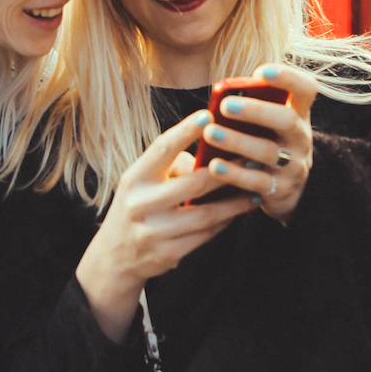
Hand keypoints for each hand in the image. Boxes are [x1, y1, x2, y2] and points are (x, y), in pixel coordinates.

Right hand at [75, 111, 258, 340]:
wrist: (114, 257)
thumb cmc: (137, 207)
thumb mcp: (141, 183)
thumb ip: (170, 166)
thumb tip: (212, 153)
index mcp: (134, 178)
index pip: (161, 150)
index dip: (185, 131)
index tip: (209, 115)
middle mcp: (140, 204)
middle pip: (193, 184)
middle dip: (227, 171)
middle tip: (253, 159)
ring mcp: (153, 232)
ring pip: (206, 214)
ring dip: (235, 202)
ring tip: (256, 188)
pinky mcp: (167, 254)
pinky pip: (205, 235)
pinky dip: (225, 222)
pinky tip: (239, 211)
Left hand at [196, 64, 316, 224]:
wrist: (286, 190)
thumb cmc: (267, 142)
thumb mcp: (268, 124)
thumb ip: (253, 106)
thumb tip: (221, 94)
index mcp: (299, 114)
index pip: (307, 88)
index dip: (289, 77)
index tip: (262, 71)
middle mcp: (302, 138)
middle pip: (286, 119)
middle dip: (256, 111)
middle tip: (226, 105)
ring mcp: (294, 166)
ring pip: (269, 152)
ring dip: (238, 141)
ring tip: (210, 133)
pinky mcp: (281, 191)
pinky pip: (257, 182)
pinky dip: (234, 173)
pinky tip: (214, 165)